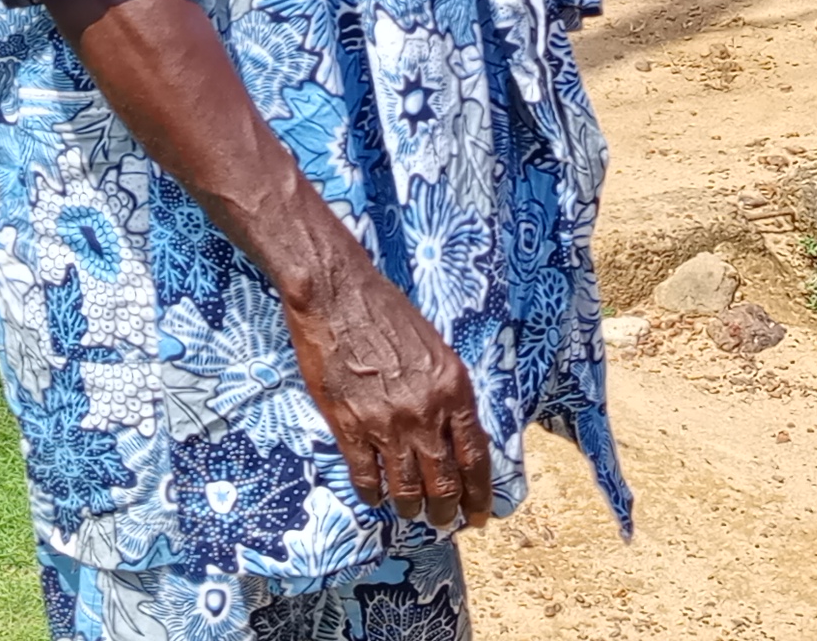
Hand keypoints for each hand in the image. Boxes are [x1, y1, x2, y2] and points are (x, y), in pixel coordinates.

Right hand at [283, 261, 495, 530]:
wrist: (337, 294)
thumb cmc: (388, 313)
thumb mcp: (436, 350)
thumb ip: (448, 394)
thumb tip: (455, 434)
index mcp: (453, 391)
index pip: (475, 457)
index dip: (478, 493)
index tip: (478, 513)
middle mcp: (425, 413)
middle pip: (443, 481)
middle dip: (446, 510)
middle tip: (444, 523)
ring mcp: (386, 423)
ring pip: (406, 486)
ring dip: (411, 507)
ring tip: (412, 514)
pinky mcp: (349, 426)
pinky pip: (366, 475)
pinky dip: (372, 493)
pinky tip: (375, 498)